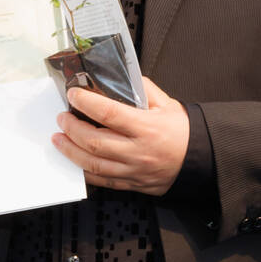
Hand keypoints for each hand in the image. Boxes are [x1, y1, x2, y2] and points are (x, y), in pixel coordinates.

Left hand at [53, 76, 189, 197]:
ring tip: (59, 139)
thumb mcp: (167, 104)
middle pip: (94, 141)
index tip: (73, 95)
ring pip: (93, 164)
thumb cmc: (183, 132)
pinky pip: (101, 181)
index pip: (109, 113)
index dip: (86, 103)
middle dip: (72, 128)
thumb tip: (121, 78)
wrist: (201, 160)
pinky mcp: (131, 183)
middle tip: (62, 118)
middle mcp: (138, 151)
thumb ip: (142, 89)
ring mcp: (133, 170)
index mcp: (147, 127)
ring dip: (70, 151)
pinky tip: (74, 160)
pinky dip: (83, 171)